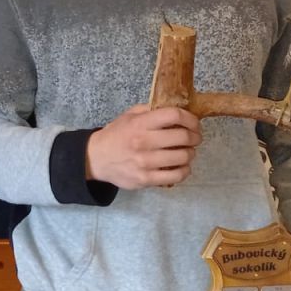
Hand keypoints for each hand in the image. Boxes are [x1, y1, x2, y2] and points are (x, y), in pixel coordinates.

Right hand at [86, 104, 201, 188]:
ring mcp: (145, 162)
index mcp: (140, 123)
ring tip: (186, 152)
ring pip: (183, 157)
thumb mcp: (129, 116)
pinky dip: (184, 170)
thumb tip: (177, 111)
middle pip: (183, 137)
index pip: (174, 116)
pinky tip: (181, 166)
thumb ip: (150, 111)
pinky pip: (176, 176)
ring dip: (190, 153)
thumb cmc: (116, 135)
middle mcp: (143, 142)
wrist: (96, 158)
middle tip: (194, 138)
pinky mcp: (146, 179)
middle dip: (195, 137)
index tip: (194, 123)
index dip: (191, 118)